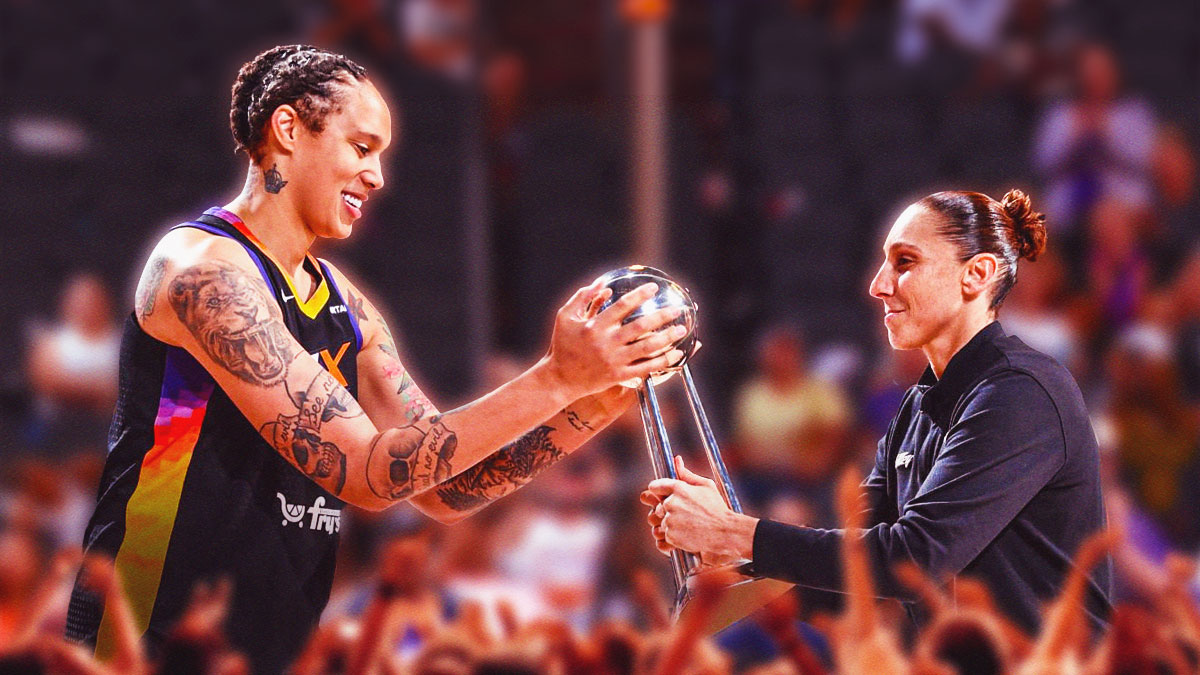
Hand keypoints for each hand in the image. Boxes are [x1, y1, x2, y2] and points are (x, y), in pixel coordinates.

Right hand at [545, 280, 685, 398]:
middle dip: (661, 316)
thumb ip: (582, 298)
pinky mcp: (619, 376)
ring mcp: (614, 360)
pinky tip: (675, 354)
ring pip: (647, 348)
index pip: (623, 306)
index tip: (654, 287)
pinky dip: (662, 361)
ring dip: (667, 338)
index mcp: (595, 326)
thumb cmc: (562, 345)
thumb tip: (602, 284)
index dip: (640, 295)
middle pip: (640, 326)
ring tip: (681, 329)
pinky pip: (645, 368)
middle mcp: (607, 342)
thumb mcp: (565, 317)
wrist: (560, 379)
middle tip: (677, 309)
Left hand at [644, 456, 755, 560]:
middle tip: (685, 515)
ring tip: (688, 525)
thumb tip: (676, 459)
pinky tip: (688, 534)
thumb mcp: (706, 486)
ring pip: (661, 522)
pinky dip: (674, 537)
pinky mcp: (671, 535)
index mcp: (678, 488)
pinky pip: (665, 535)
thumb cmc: (717, 508)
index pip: (654, 486)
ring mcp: (670, 520)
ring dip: (671, 524)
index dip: (659, 492)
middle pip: (658, 506)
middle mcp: (671, 503)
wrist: (725, 532)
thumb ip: (687, 474)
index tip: (664, 496)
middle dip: (668, 510)